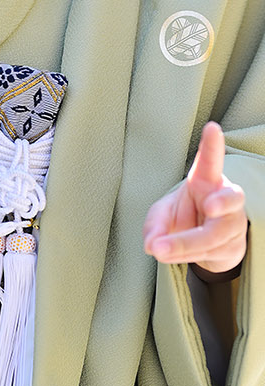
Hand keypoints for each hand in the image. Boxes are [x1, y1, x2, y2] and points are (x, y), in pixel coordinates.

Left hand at [143, 121, 247, 279]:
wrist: (206, 243)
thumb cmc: (184, 215)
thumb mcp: (162, 215)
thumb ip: (154, 225)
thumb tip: (151, 244)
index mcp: (205, 180)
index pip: (211, 160)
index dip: (212, 145)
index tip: (212, 128)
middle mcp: (225, 197)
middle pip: (229, 199)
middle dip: (222, 203)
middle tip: (209, 206)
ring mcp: (233, 223)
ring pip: (216, 234)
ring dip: (186, 244)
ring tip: (160, 250)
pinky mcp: (234, 246)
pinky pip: (211, 254)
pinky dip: (186, 257)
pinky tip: (169, 256)